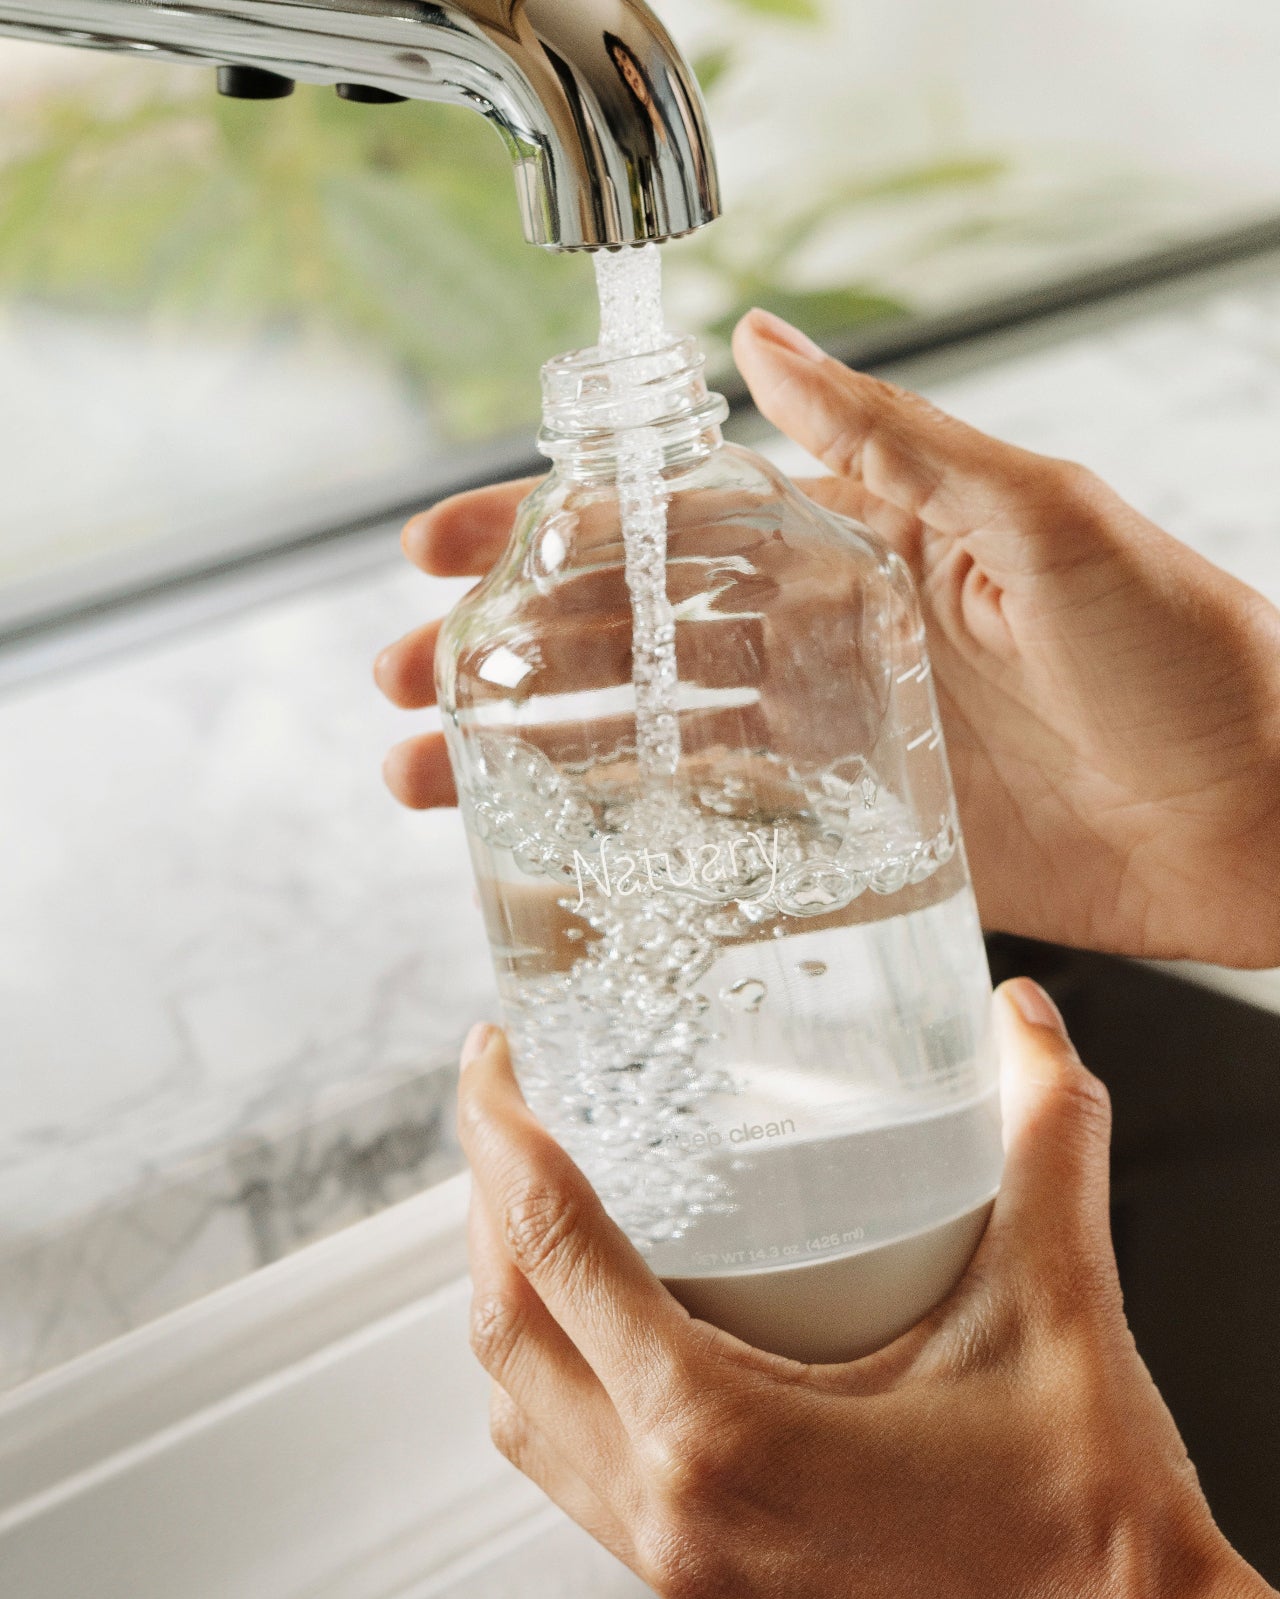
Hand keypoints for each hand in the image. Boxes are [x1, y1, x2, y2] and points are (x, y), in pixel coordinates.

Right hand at [375, 311, 1279, 966]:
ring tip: (429, 782)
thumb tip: (768, 345)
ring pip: (648, 743)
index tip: (444, 550)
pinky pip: (718, 839)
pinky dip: (630, 844)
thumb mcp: (1041, 516)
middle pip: (629, 641)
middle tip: (402, 683)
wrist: (1263, 812)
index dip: (549, 534)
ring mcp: (831, 748)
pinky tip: (549, 855)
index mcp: (855, 546)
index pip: (671, 526)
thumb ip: (893, 443)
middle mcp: (826, 642)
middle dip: (505, 656)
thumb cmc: (1184, 649)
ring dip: (533, 755)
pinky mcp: (856, 842)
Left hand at [457, 987, 1273, 1598]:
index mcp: (722, 1436)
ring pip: (519, 1406)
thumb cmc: (1082, 1529)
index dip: (504, 1132)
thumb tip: (1023, 1022)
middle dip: (483, 1196)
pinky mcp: (695, 1580)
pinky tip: (601, 1319)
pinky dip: (550, 1370)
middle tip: (509, 1099)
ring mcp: (672, 1558)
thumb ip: (1046, 1144)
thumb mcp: (1061, 1310)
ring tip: (531, 1194)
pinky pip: (566, 1463)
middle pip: (506, 1324)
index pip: (554, 1248)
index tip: (494, 1052)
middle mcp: (670, 1508)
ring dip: (507, 1287)